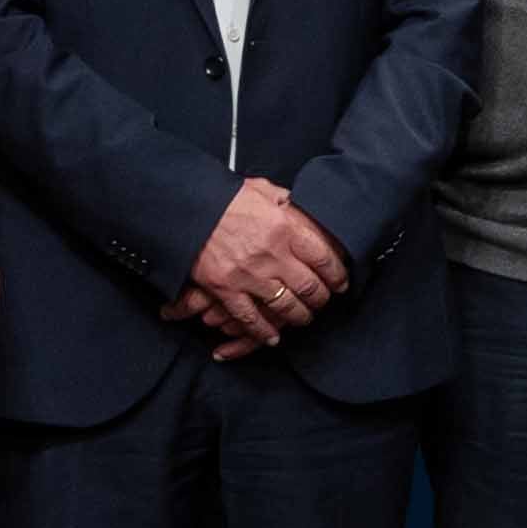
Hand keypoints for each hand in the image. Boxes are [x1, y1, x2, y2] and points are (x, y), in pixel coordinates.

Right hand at [187, 177, 346, 351]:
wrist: (186, 209)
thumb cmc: (223, 198)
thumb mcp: (262, 190)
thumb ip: (285, 202)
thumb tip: (301, 206)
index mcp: (284, 228)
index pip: (323, 258)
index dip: (337, 274)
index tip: (340, 281)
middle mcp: (272, 255)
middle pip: (309, 287)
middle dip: (321, 299)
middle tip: (323, 301)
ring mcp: (249, 275)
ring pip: (285, 306)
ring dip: (298, 316)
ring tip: (303, 317)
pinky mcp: (226, 289)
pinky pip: (250, 318)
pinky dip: (263, 332)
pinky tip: (272, 337)